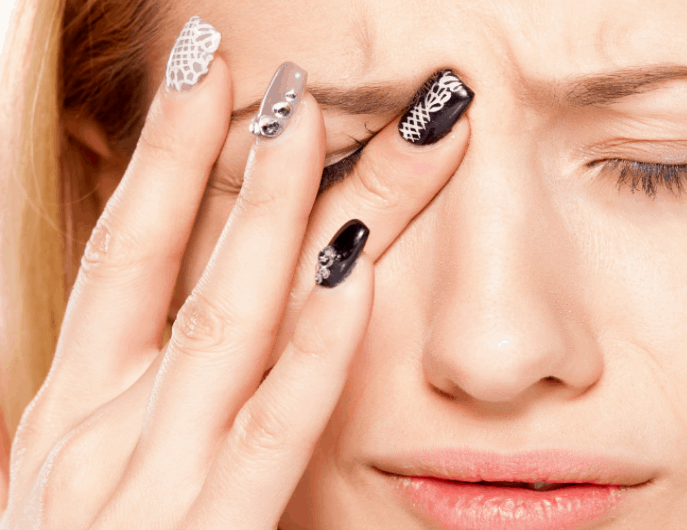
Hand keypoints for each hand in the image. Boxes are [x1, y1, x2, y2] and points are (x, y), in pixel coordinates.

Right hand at [0, 53, 468, 528]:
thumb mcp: (95, 471)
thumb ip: (147, 395)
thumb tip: (214, 316)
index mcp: (78, 411)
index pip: (127, 251)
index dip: (162, 158)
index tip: (205, 79)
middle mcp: (106, 430)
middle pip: (181, 264)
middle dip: (225, 160)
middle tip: (276, 75)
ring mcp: (152, 483)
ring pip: (225, 321)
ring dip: (269, 217)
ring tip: (307, 122)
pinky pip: (273, 429)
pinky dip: (314, 347)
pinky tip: (352, 273)